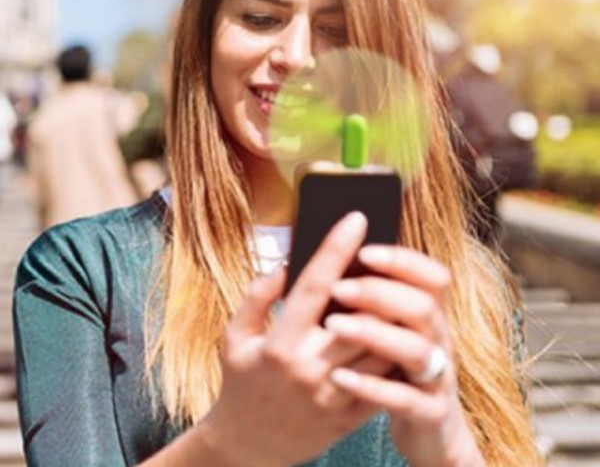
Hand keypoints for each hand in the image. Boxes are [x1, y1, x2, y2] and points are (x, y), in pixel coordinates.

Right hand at [201, 213, 388, 466]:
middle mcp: (311, 368)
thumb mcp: (233, 337)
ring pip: (381, 344)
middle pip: (360, 314)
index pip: (315, 285)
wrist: (249, 446)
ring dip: (393, 311)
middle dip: (380, 278)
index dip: (337, 248)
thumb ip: (257, 296)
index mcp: (281, 343)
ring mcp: (336, 395)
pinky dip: (395, 348)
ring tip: (399, 284)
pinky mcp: (353, 415)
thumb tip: (288, 263)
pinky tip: (398, 327)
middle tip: (390, 251)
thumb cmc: (241, 383)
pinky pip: (386, 377)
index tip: (356, 218)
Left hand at [323, 245, 485, 466]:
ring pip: (418, 349)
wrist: (432, 436)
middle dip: (380, 292)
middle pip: (423, 306)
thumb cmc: (399, 371)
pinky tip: (340, 377)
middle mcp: (440, 341)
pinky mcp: (429, 415)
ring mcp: (438, 379)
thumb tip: (340, 265)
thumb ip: (380, 302)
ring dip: (375, 332)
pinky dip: (373, 386)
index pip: (432, 276)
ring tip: (333, 324)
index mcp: (430, 316)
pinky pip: (406, 400)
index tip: (363, 249)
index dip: (402, 260)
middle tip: (338, 287)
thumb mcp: (397, 332)